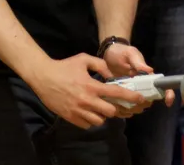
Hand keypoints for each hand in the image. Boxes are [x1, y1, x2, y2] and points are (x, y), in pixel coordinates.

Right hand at [26, 54, 145, 128]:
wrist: (43, 76)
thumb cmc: (64, 66)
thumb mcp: (83, 59)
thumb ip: (100, 65)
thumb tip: (111, 75)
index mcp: (91, 85)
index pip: (116, 93)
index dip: (131, 96)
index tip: (140, 99)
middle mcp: (87, 100)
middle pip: (111, 111)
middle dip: (114, 107)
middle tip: (110, 102)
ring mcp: (78, 111)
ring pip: (100, 120)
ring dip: (102, 115)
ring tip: (98, 108)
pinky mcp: (71, 117)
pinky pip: (87, 124)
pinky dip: (90, 120)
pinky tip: (87, 112)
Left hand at [102, 44, 174, 110]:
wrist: (106, 54)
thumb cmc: (121, 52)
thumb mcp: (129, 54)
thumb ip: (138, 62)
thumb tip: (150, 70)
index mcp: (148, 77)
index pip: (163, 86)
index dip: (168, 94)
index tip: (167, 102)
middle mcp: (143, 86)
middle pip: (150, 100)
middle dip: (144, 103)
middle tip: (133, 100)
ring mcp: (133, 92)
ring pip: (138, 105)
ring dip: (133, 107)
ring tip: (123, 102)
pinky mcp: (122, 96)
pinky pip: (126, 106)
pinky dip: (123, 108)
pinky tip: (116, 104)